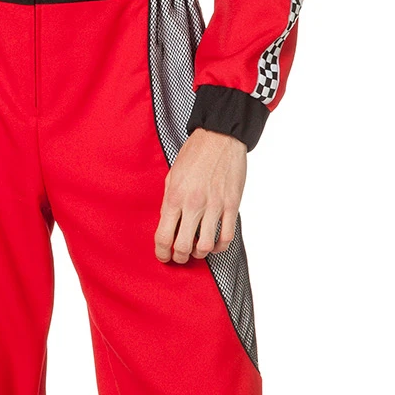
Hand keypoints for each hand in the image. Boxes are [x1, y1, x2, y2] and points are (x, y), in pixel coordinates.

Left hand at [155, 127, 246, 263]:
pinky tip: (214, 244)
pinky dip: (219, 247)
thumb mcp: (172, 176)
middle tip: (180, 256)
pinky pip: (226, 237)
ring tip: (197, 250)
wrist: (220, 137)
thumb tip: (168, 224)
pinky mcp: (231, 205)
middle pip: (183, 247)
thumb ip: (169, 202)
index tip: (163, 256)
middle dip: (179, 257)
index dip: (162, 253)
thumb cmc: (194, 154)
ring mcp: (214, 206)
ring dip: (199, 254)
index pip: (164, 237)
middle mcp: (193, 204)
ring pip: (205, 246)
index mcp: (174, 197)